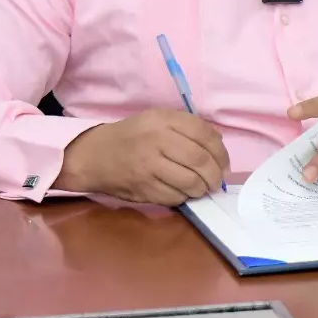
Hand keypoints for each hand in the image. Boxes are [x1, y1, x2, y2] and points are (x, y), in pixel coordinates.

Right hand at [54, 109, 228, 205]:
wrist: (93, 155)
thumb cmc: (132, 136)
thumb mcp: (158, 120)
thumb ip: (187, 128)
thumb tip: (218, 146)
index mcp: (163, 120)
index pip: (205, 134)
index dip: (221, 152)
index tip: (223, 163)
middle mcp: (157, 140)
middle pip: (201, 160)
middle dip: (215, 175)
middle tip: (216, 181)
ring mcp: (149, 166)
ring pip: (190, 182)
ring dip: (202, 189)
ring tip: (202, 188)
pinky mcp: (143, 188)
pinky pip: (174, 197)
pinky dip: (184, 197)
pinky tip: (183, 192)